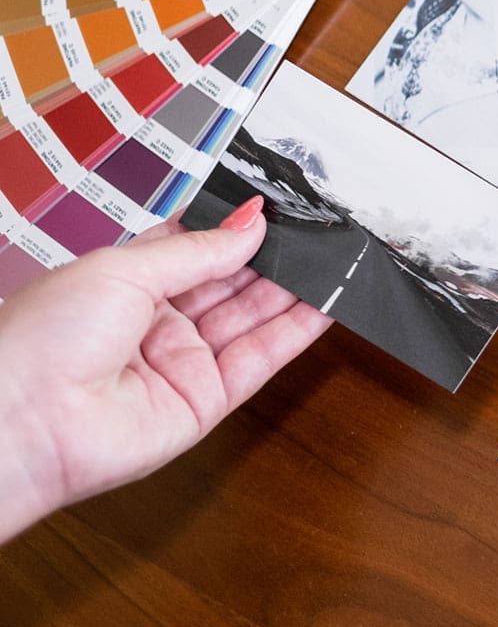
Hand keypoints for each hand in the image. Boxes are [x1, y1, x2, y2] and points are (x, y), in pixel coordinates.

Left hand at [0, 197, 330, 541]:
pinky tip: (326, 303)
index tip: (275, 207)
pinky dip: (297, 332)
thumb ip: (198, 249)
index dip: (233, 228)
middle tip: (317, 231)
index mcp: (123, 283)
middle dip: (273, 256)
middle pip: (230, 283)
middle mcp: (156, 323)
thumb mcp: (123, 268)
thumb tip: (250, 222)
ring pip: (252, 318)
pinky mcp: (208, 400)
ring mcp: (183, 362)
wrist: (27, 419)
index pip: (194, 248)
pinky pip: (261, 360)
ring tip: (336, 259)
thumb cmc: (42, 339)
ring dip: (294, 290)